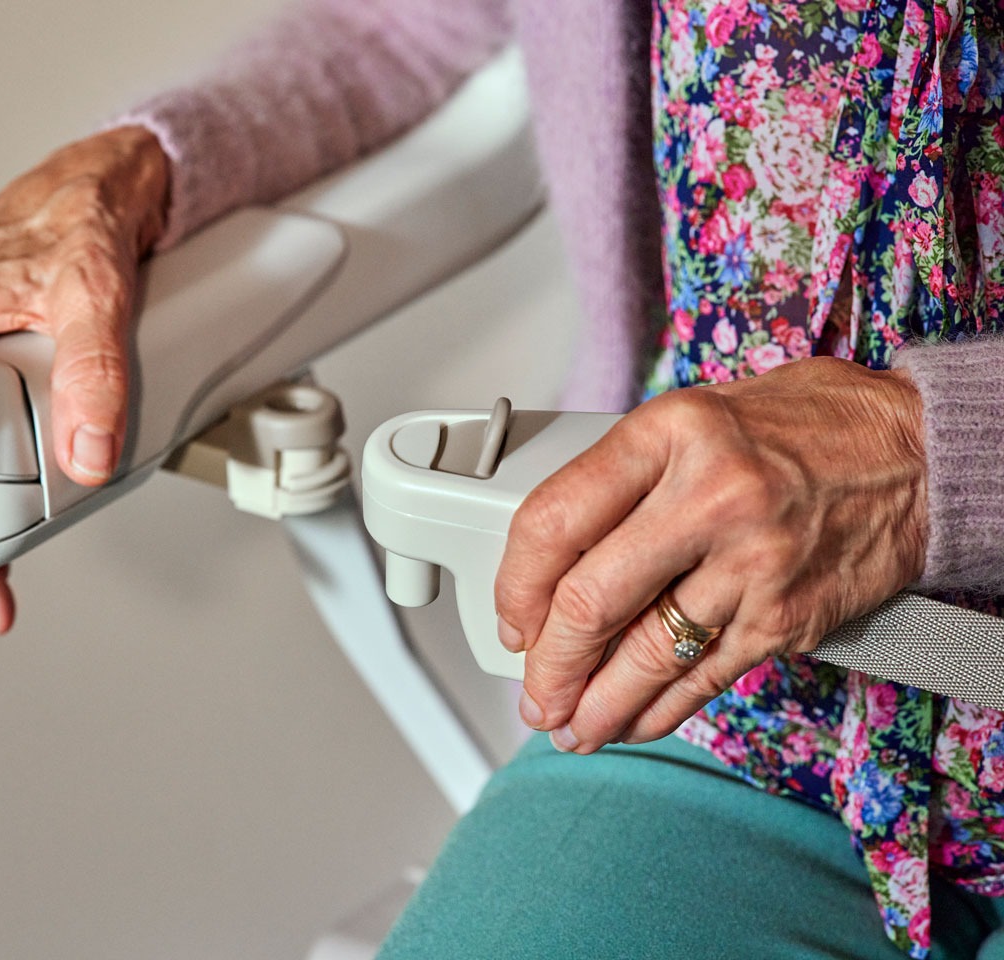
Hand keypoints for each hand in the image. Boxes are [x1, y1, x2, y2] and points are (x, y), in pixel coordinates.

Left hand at [494, 357, 927, 752]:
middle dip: (548, 664)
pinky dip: (658, 711)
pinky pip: (705, 678)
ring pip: (646, 656)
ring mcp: (752, 564)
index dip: (516, 585)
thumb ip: (623, 476)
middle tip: (534, 692)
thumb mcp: (693, 414)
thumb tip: (552, 558)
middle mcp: (709, 497)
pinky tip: (627, 724)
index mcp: (669, 433)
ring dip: (595, 705)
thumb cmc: (801, 426)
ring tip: (568, 727)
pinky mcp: (788, 616)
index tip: (510, 618)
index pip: (554, 519)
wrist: (917, 454)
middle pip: (591, 601)